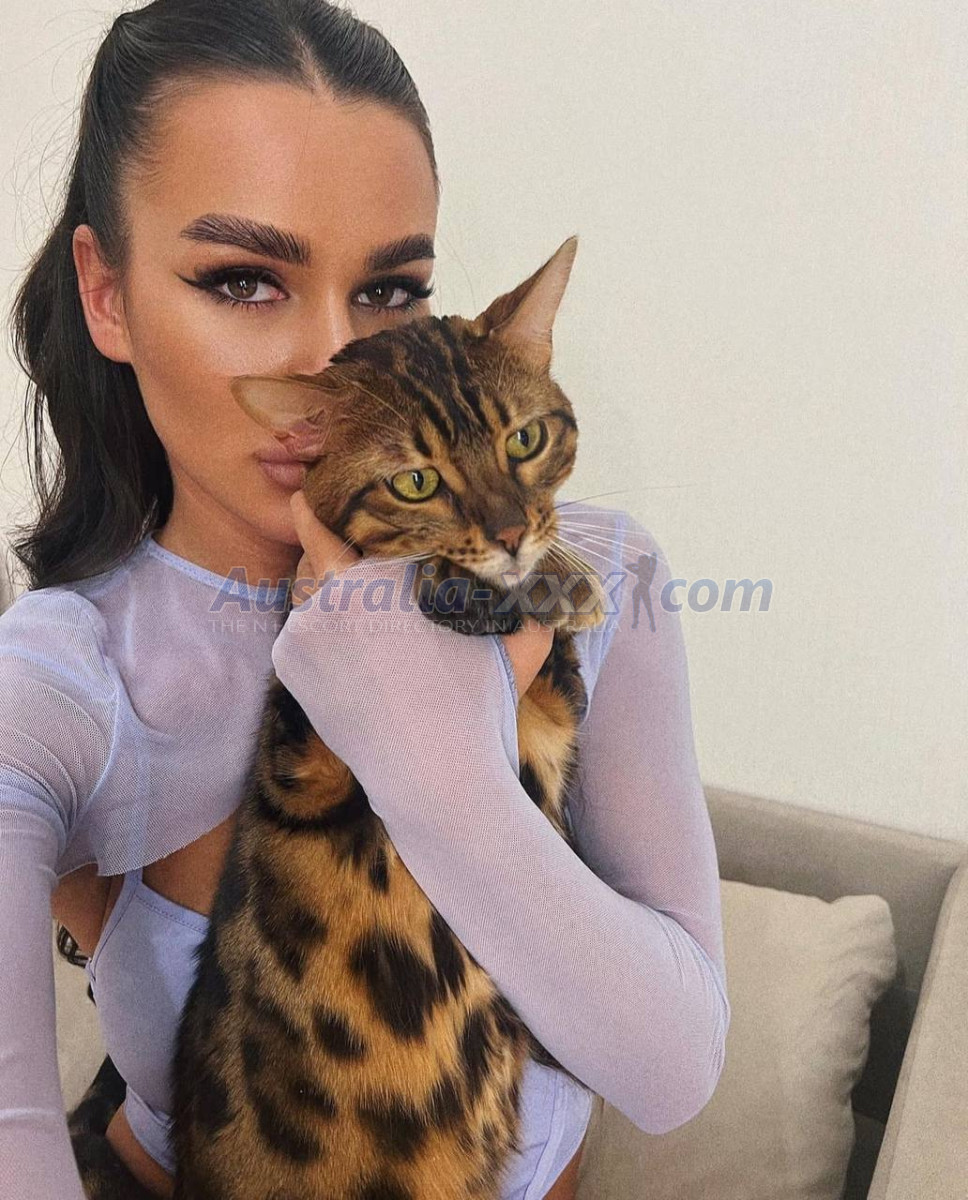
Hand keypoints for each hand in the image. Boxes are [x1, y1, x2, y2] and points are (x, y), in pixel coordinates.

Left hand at [289, 490, 552, 695]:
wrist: (433, 780)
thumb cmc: (479, 708)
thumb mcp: (520, 647)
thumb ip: (535, 606)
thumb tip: (550, 585)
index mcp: (379, 580)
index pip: (346, 529)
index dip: (333, 508)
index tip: (312, 491)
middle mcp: (331, 599)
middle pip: (317, 554)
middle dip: (323, 540)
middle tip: (328, 520)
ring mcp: (303, 633)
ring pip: (305, 591)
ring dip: (321, 584)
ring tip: (341, 582)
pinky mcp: (289, 666)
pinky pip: (299, 630)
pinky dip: (316, 626)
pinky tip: (341, 632)